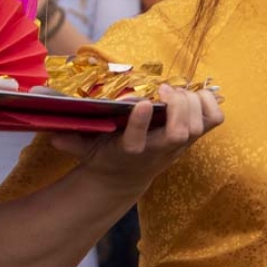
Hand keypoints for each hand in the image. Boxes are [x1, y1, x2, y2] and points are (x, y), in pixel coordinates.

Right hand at [50, 85, 223, 195]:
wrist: (127, 176)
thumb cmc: (105, 155)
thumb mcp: (86, 149)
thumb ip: (72, 142)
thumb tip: (53, 136)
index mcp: (129, 151)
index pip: (136, 142)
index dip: (140, 123)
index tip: (140, 102)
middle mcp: (158, 150)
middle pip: (178, 133)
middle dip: (175, 107)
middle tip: (163, 89)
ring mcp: (179, 145)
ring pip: (197, 128)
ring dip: (191, 104)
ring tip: (176, 89)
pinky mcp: (193, 138)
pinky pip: (214, 121)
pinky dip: (210, 103)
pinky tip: (196, 93)